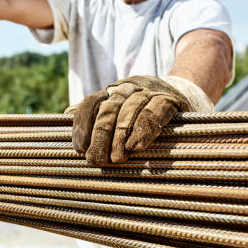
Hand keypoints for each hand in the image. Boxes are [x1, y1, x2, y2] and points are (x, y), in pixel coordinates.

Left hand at [71, 76, 190, 163]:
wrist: (182, 93)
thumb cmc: (142, 110)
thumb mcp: (119, 109)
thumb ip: (96, 114)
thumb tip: (66, 115)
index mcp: (111, 92)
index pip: (91, 103)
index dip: (82, 124)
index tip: (80, 148)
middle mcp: (127, 88)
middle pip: (109, 109)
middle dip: (100, 136)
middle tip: (96, 160)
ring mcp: (149, 92)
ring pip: (130, 110)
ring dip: (120, 136)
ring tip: (117, 159)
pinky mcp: (170, 100)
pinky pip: (154, 112)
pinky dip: (144, 129)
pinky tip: (136, 146)